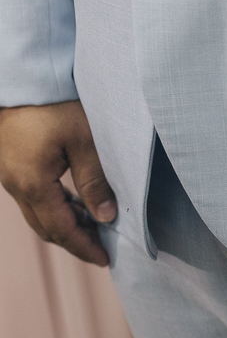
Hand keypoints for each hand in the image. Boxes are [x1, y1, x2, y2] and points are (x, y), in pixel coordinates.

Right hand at [0, 100, 115, 265]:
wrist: (23, 78)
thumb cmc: (55, 105)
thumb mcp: (84, 140)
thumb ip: (95, 181)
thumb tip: (106, 217)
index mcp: (33, 184)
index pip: (60, 229)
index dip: (84, 247)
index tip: (106, 259)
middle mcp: (15, 185)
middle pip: (46, 227)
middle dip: (74, 241)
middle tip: (103, 248)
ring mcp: (9, 176)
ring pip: (38, 213)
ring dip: (65, 225)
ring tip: (95, 229)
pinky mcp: (11, 165)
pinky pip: (33, 197)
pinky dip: (55, 207)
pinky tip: (76, 206)